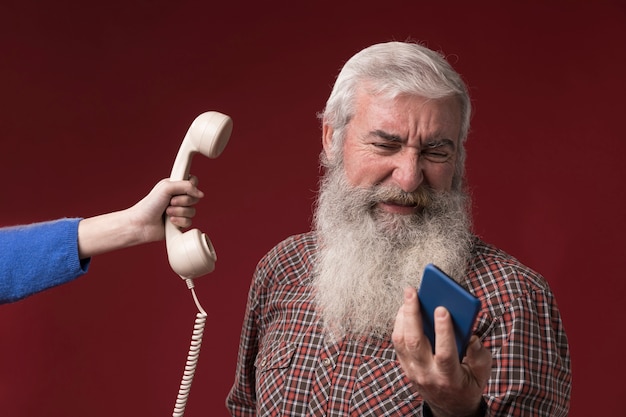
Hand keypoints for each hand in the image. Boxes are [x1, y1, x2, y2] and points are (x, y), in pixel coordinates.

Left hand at [77, 176, 203, 257]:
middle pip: (195, 198)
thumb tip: (201, 194)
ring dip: (179, 212)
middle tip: (170, 202)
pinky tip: (170, 222)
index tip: (183, 189)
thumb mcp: (167, 187)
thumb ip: (186, 186)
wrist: (142, 223)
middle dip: (183, 201)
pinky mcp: (180, 223)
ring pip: (193, 211)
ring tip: (167, 213)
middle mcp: (179, 198)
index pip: (193, 182)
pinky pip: (189, 222)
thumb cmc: (150, 204)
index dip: (191, 186)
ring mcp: (180, 211)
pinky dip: (179, 221)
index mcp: (175, 187)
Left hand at [392, 287, 491, 416]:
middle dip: (413, 314)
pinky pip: (397, 342)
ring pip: (401, 340)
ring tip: (409, 296)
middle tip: (413, 291)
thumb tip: (470, 334)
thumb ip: (479, 354)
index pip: (444, 354)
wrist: (450, 408)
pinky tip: (407, 308)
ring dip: (403, 315)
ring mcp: (412, 370)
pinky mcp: (404, 365)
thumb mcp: (482, 374)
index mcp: (450, 378)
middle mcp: (427, 374)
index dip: (443, 331)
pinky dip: (400, 323)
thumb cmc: (467, 385)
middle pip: (415, 342)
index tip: (443, 309)